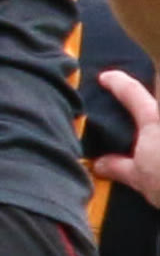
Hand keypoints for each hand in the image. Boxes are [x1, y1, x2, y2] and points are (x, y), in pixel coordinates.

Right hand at [93, 68, 159, 204]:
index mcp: (154, 120)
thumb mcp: (140, 178)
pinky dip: (157, 143)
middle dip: (154, 85)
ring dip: (156, 109)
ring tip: (152, 133)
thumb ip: (119, 167)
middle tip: (144, 91)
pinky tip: (157, 147)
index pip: (132, 92)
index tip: (106, 77)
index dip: (116, 82)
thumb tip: (100, 164)